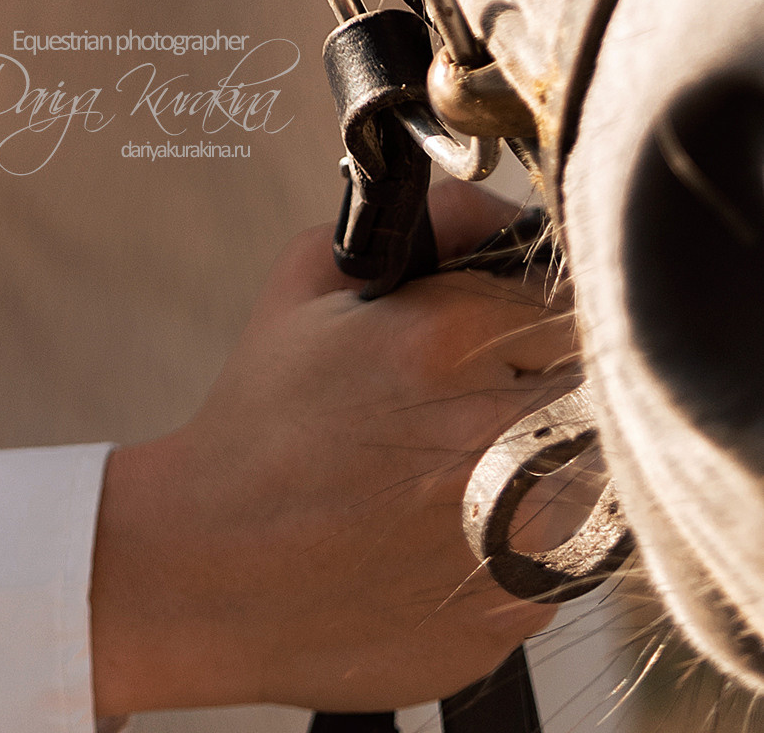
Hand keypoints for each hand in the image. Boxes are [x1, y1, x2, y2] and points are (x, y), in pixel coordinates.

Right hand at [88, 185, 579, 713]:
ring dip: (548, 460)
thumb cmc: (262, 421)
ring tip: (465, 467)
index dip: (541, 311)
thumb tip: (497, 207)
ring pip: (598, 472)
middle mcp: (499, 435)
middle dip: (549, 382)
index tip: (510, 328)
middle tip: (483, 397)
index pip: (571, 299)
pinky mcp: (524, 607)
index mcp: (448, 342)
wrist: (217, 568)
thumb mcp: (310, 283)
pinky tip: (453, 529)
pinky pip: (571, 553)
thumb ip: (422, 226)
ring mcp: (518, 534)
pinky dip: (528, 535)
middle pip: (596, 385)